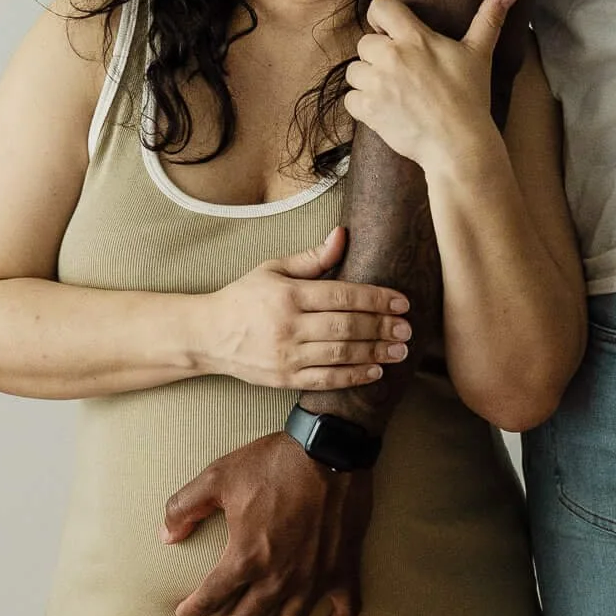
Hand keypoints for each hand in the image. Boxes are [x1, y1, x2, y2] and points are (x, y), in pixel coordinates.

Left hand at [162, 430, 372, 615]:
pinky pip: (344, 606)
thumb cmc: (272, 463)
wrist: (328, 450)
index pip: (212, 595)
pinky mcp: (344, 567)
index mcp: (246, 557)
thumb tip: (166, 535)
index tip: (185, 614)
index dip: (195, 608)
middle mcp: (279, 576)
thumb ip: (184, 508)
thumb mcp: (217, 478)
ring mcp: (314, 576)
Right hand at [199, 225, 409, 389]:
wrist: (208, 335)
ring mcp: (286, 355)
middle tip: (407, 328)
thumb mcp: (274, 269)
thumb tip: (344, 235)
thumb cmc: (244, 298)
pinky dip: (353, 377)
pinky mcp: (285, 379)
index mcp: (289, 295)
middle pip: (346, 327)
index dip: (376, 299)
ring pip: (340, 355)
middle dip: (381, 327)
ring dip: (375, 352)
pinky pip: (326, 380)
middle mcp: (289, 326)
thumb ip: (313, 258)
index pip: (342, 296)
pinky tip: (374, 371)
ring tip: (399, 350)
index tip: (401, 302)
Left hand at [342, 0, 516, 175]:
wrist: (458, 145)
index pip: (380, 6)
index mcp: (415, 38)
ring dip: (368, 80)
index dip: (381, 16)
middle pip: (364, 42)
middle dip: (377, 55)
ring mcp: (377, 83)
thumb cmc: (470, 98)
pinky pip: (350, 99)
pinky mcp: (368, 109)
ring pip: (354, 71)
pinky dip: (362, 105)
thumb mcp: (479, 54)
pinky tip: (384, 109)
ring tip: (392, 92)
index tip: (389, 31)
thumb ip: (489, 18)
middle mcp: (391, 56)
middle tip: (400, 72)